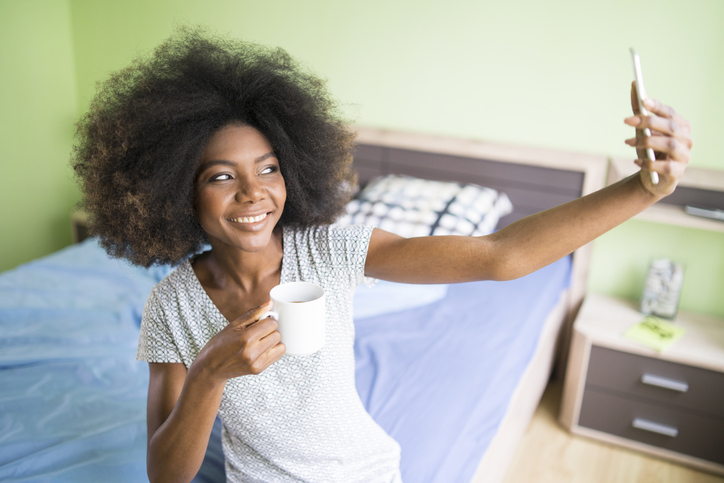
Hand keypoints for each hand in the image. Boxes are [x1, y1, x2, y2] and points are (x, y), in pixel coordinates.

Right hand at [193, 301, 284, 383]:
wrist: (211, 368)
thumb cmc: (220, 344)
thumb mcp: (233, 325)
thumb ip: (253, 314)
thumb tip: (270, 304)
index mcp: (245, 338)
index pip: (272, 324)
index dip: (267, 320)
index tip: (260, 322)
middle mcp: (252, 352)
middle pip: (277, 335)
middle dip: (270, 330)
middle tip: (259, 332)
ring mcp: (256, 363)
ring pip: (281, 346)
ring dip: (274, 341)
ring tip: (261, 341)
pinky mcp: (259, 370)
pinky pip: (277, 356)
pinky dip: (272, 350)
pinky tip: (260, 349)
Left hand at [624, 81, 692, 196]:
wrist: (652, 179)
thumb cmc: (650, 150)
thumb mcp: (642, 130)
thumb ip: (639, 110)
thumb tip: (634, 85)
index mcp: (680, 126)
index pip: (670, 113)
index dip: (657, 106)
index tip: (643, 101)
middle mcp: (686, 139)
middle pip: (670, 126)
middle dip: (648, 121)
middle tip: (627, 120)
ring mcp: (684, 156)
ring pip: (670, 144)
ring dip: (647, 141)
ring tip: (628, 142)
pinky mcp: (677, 172)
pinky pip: (665, 166)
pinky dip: (650, 163)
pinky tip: (637, 161)